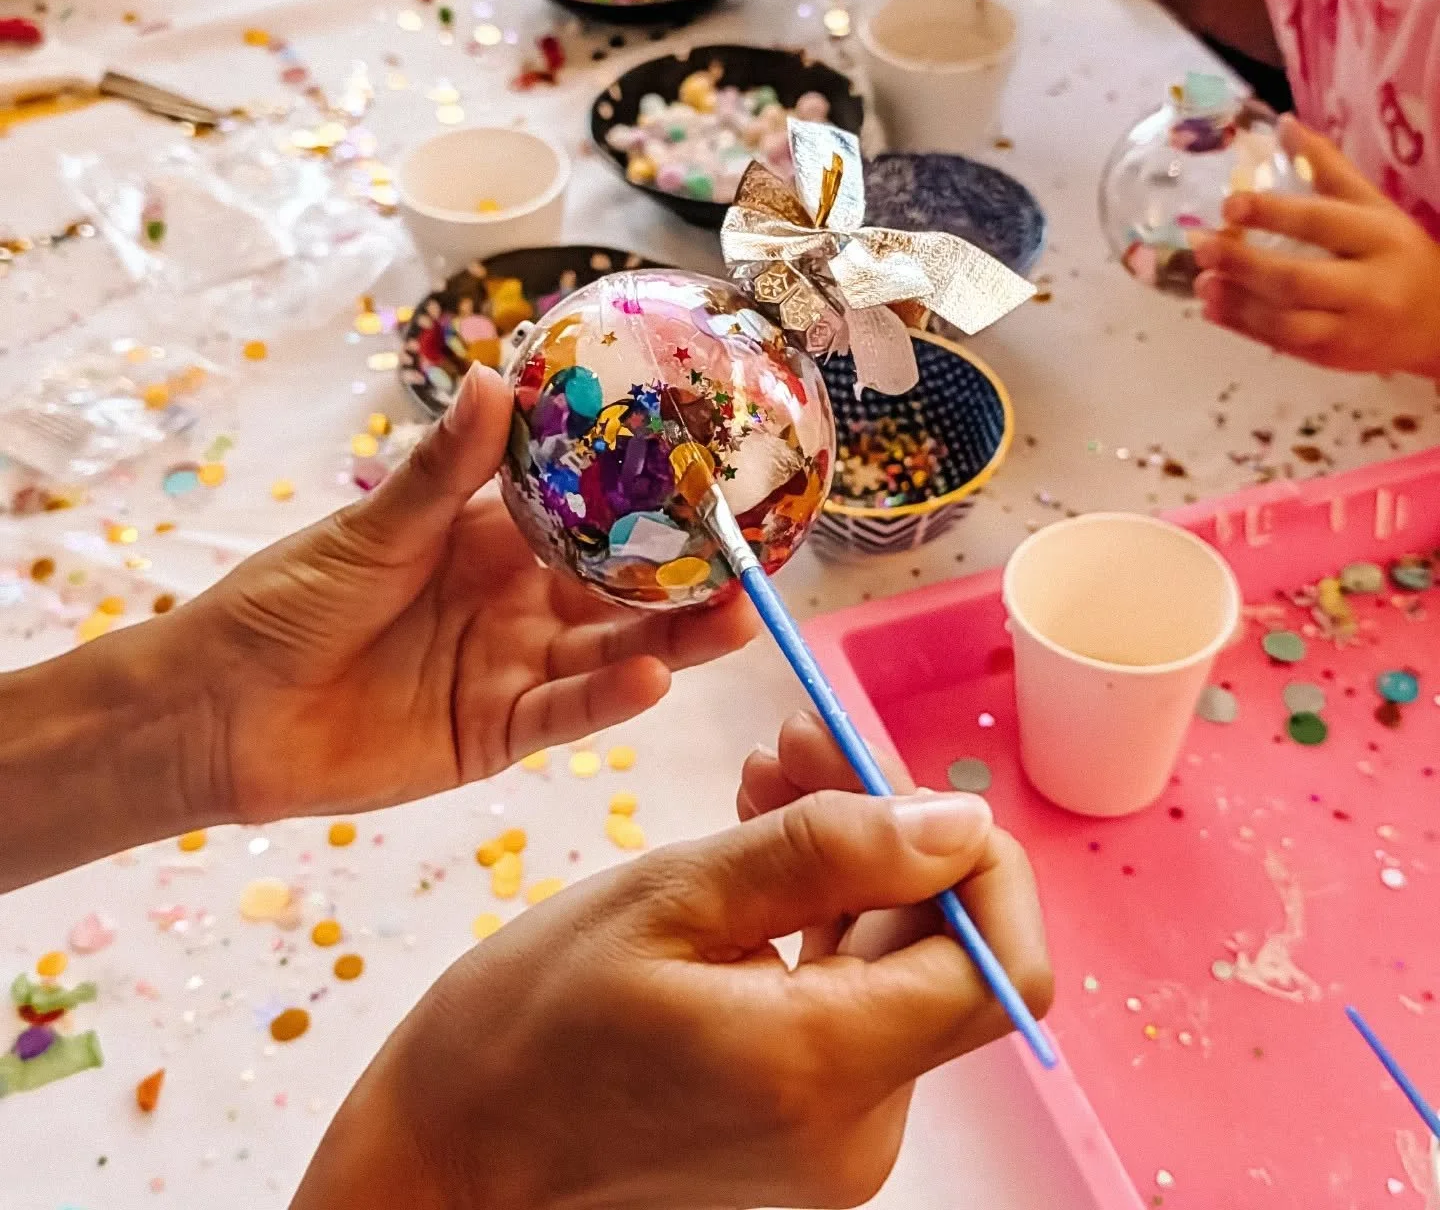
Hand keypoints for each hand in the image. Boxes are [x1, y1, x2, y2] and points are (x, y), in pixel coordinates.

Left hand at [171, 367, 754, 824]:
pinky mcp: (495, 734)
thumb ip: (443, 468)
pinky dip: (608, 698)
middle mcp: (515, 602)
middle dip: (682, 574)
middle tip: (751, 556)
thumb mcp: (372, 528)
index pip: (585, 513)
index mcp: (488, 540)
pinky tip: (653, 678)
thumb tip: (495, 374)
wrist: (220, 711)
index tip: (712, 470)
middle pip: (616, 588)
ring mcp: (510, 670)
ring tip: (735, 618)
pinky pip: (563, 714)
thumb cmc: (289, 602)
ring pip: (609, 651)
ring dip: (671, 637)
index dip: (647, 496)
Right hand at [293, 749, 1050, 1209]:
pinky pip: (843, 1012)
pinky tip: (760, 862)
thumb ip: (822, 854)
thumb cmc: (523, 1031)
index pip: (1000, 966)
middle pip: (941, 957)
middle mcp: (853, 1128)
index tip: (902, 784)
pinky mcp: (797, 1137)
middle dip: (894, 837)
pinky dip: (818, 928)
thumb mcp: (666, 902)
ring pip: (889, 974)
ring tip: (768, 783)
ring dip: (849, 869)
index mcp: (822, 1067)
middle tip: (802, 746)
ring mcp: (829, 1144)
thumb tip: (953, 821)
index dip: (982, 863)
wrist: (448, 1165)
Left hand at [1194, 118, 1439, 377]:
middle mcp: (1368, 286)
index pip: (1322, 223)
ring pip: (1285, 321)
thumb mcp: (1374, 208)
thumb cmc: (1398, 255)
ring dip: (1236, 301)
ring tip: (1201, 281)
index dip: (1273, 213)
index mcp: (1380, 238)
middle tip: (1203, 245)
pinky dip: (1241, 325)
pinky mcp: (1329, 358)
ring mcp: (1348, 328)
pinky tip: (1212, 307)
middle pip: (1297, 279)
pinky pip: (1280, 344)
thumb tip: (1283, 125)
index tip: (1230, 203)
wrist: (1437, 323)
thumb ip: (1328, 169)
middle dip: (1244, 263)